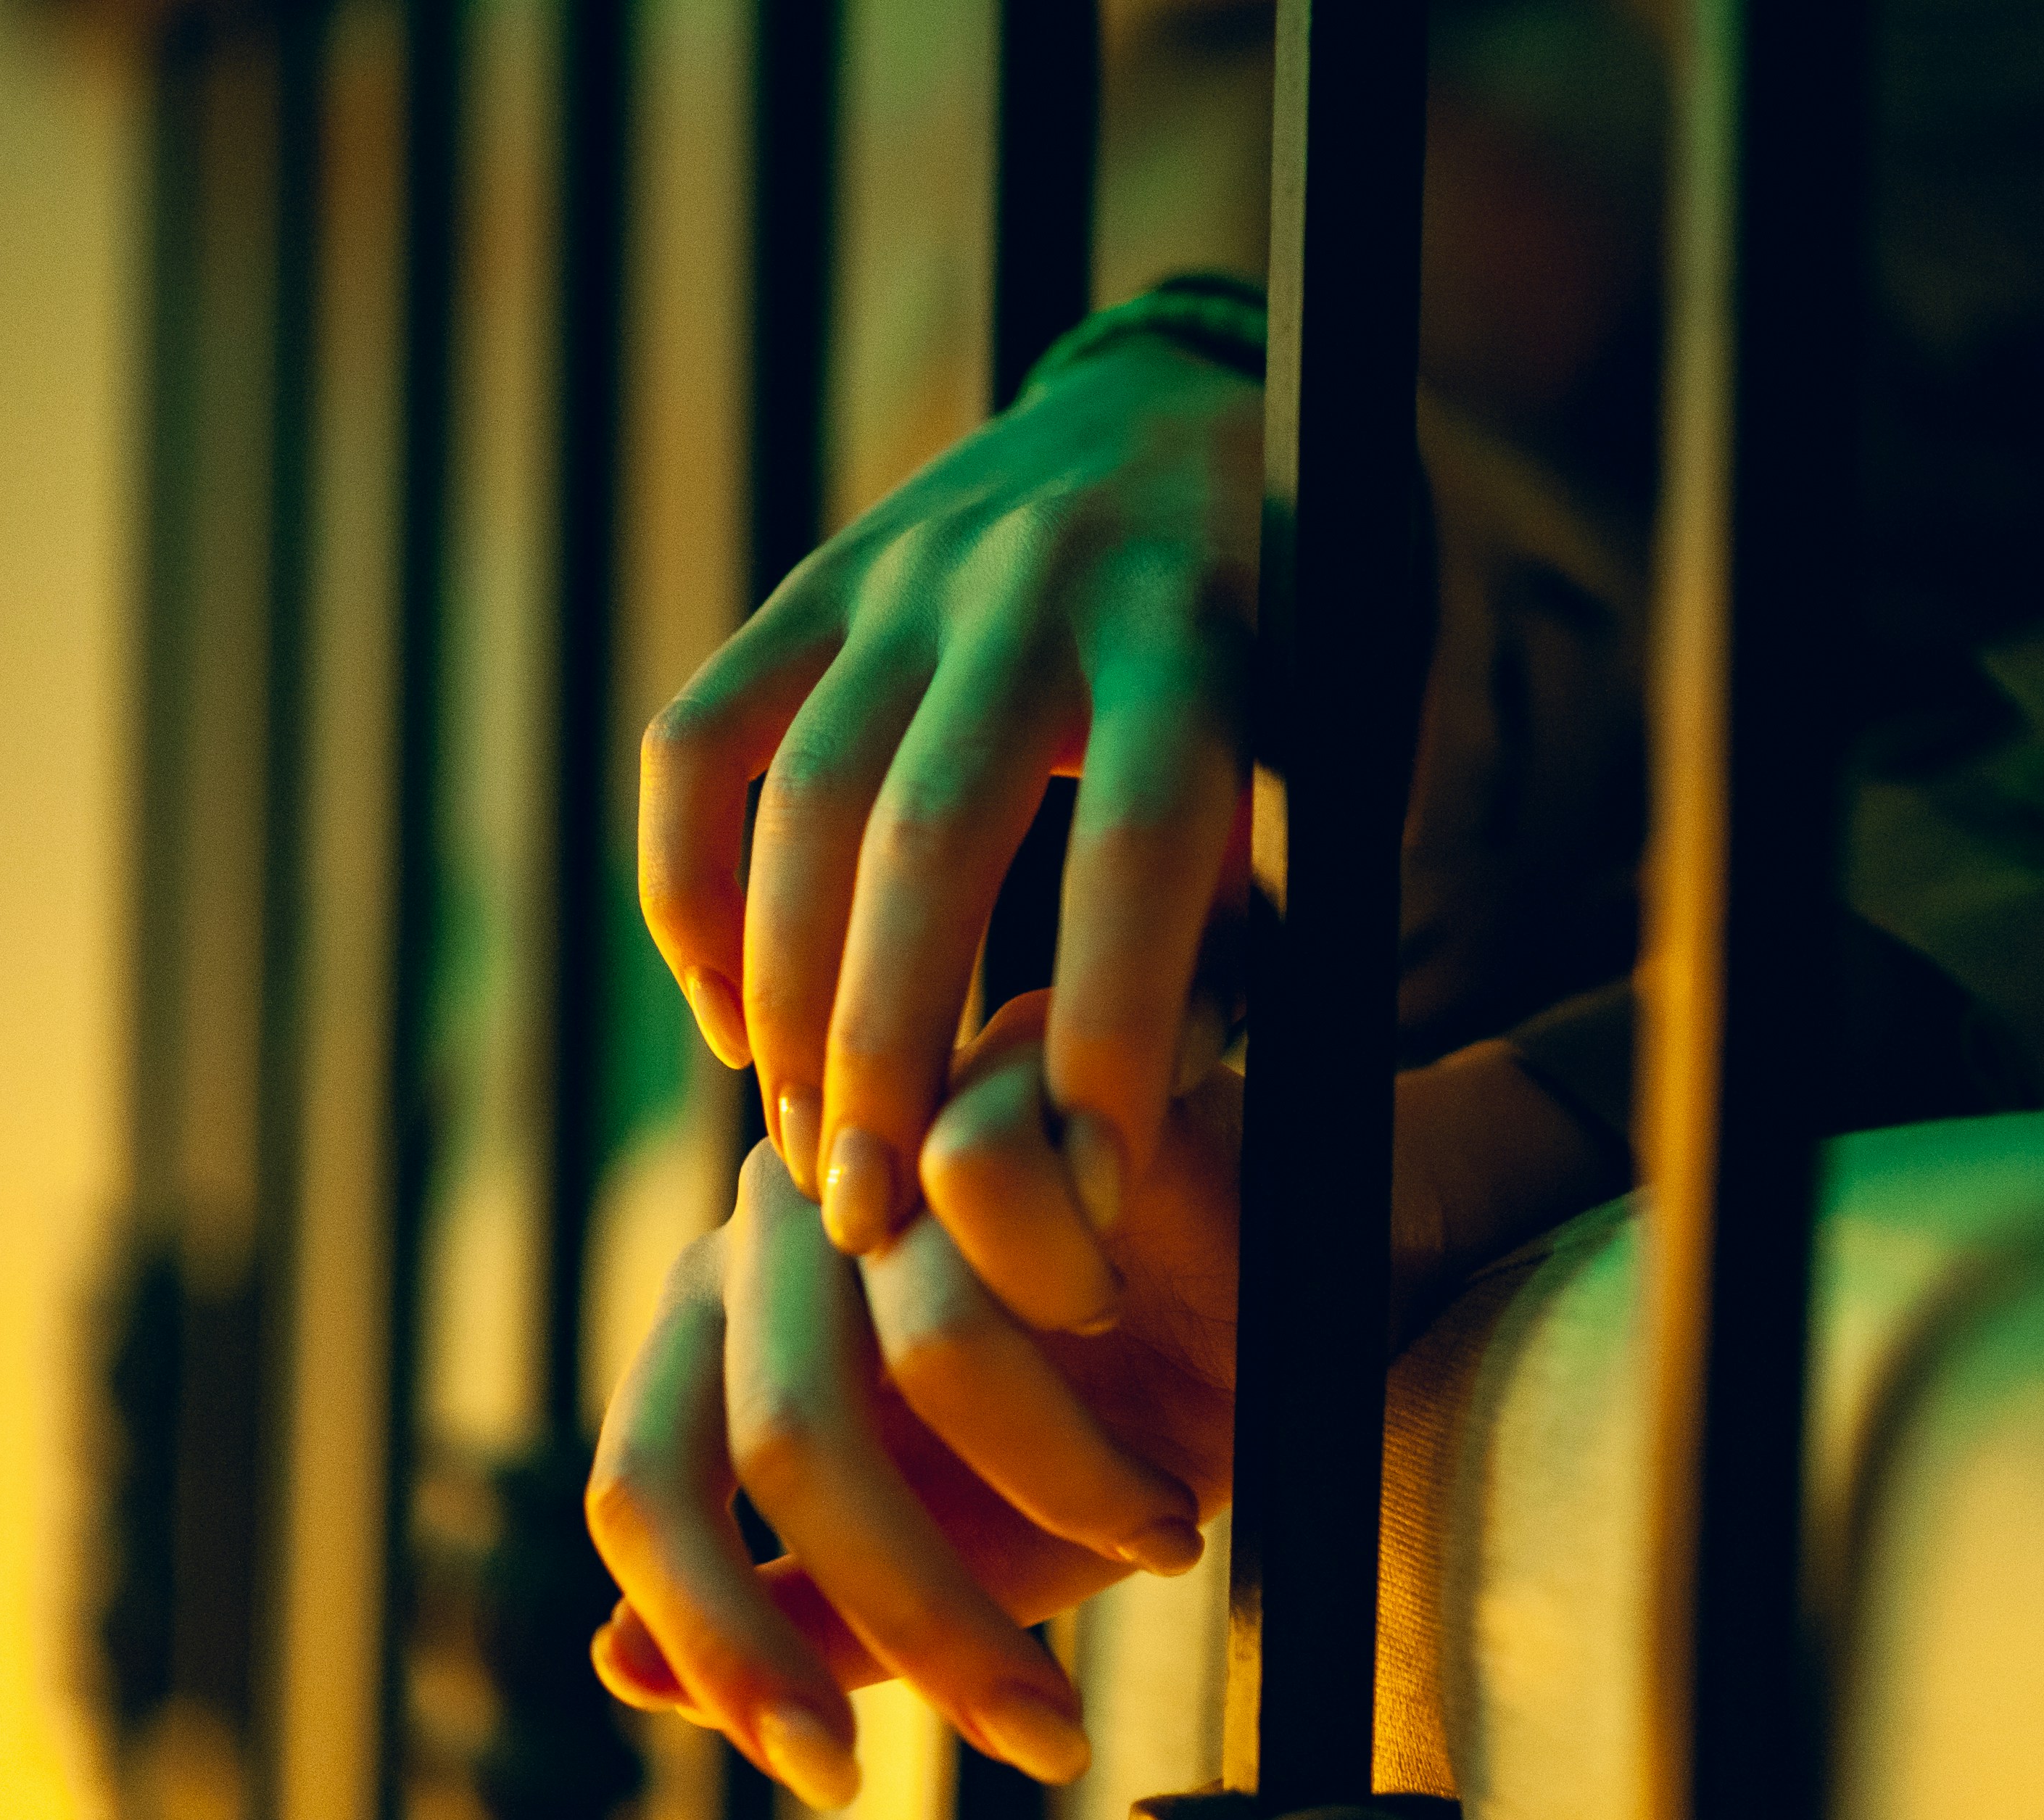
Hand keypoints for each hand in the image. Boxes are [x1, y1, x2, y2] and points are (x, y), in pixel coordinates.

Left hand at [585, 996, 1241, 1806]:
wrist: (1286, 1291)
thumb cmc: (1110, 1422)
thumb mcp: (957, 1554)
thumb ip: (801, 1608)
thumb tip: (618, 1660)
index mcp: (728, 1332)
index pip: (643, 1485)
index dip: (720, 1644)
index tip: (835, 1777)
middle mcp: (778, 1222)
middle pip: (786, 1431)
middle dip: (928, 1611)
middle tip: (1048, 1736)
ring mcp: (888, 1122)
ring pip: (925, 1331)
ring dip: (1069, 1480)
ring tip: (1168, 1535)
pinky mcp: (1005, 1047)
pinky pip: (992, 1176)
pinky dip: (1078, 1290)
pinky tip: (1136, 1312)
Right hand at [639, 332, 1261, 1263]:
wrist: (1195, 404)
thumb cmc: (1305, 624)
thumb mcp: (1354, 733)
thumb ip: (1290, 895)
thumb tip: (1175, 1112)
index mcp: (1197, 630)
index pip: (1137, 848)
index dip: (1110, 1032)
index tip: (1092, 1195)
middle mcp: (1036, 587)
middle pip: (930, 842)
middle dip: (892, 1053)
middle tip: (872, 1219)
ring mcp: (902, 575)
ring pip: (799, 807)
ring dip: (786, 1004)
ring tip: (809, 1158)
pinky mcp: (811, 583)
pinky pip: (699, 745)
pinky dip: (689, 893)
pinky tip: (728, 1019)